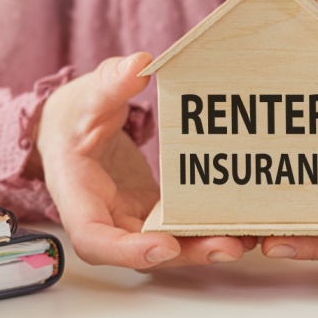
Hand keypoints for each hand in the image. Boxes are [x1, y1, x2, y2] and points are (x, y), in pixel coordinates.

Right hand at [35, 53, 253, 269]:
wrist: (71, 128)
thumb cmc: (73, 116)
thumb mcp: (87, 95)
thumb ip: (110, 83)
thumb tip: (138, 65)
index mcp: (77, 195)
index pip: (93, 238)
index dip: (127, 250)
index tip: (163, 246)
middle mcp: (104, 217)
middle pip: (140, 252)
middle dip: (185, 252)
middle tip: (228, 245)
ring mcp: (130, 218)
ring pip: (166, 245)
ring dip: (204, 246)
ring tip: (246, 239)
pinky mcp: (152, 213)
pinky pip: (178, 229)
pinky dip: (206, 230)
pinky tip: (242, 225)